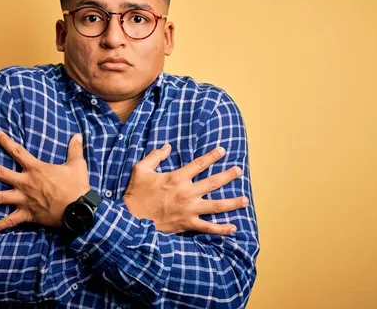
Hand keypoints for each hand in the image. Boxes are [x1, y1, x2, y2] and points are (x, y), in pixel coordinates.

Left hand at [0, 131, 89, 233]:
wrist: (78, 209)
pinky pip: (9, 222)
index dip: (6, 142)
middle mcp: (25, 183)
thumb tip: (78, 135)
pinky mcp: (26, 215)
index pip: (17, 152)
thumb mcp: (77, 164)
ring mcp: (24, 200)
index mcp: (36, 169)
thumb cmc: (76, 186)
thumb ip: (75, 149)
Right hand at [123, 145, 247, 234]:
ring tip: (245, 200)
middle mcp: (186, 193)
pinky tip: (233, 228)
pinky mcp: (187, 224)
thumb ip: (155, 156)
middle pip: (213, 182)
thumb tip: (168, 147)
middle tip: (239, 170)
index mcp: (176, 178)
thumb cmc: (136, 193)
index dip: (212, 156)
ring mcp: (189, 210)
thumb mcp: (141, 169)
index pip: (199, 164)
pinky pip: (208, 227)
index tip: (222, 150)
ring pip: (216, 206)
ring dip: (232, 202)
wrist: (131, 218)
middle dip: (228, 176)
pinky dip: (221, 229)